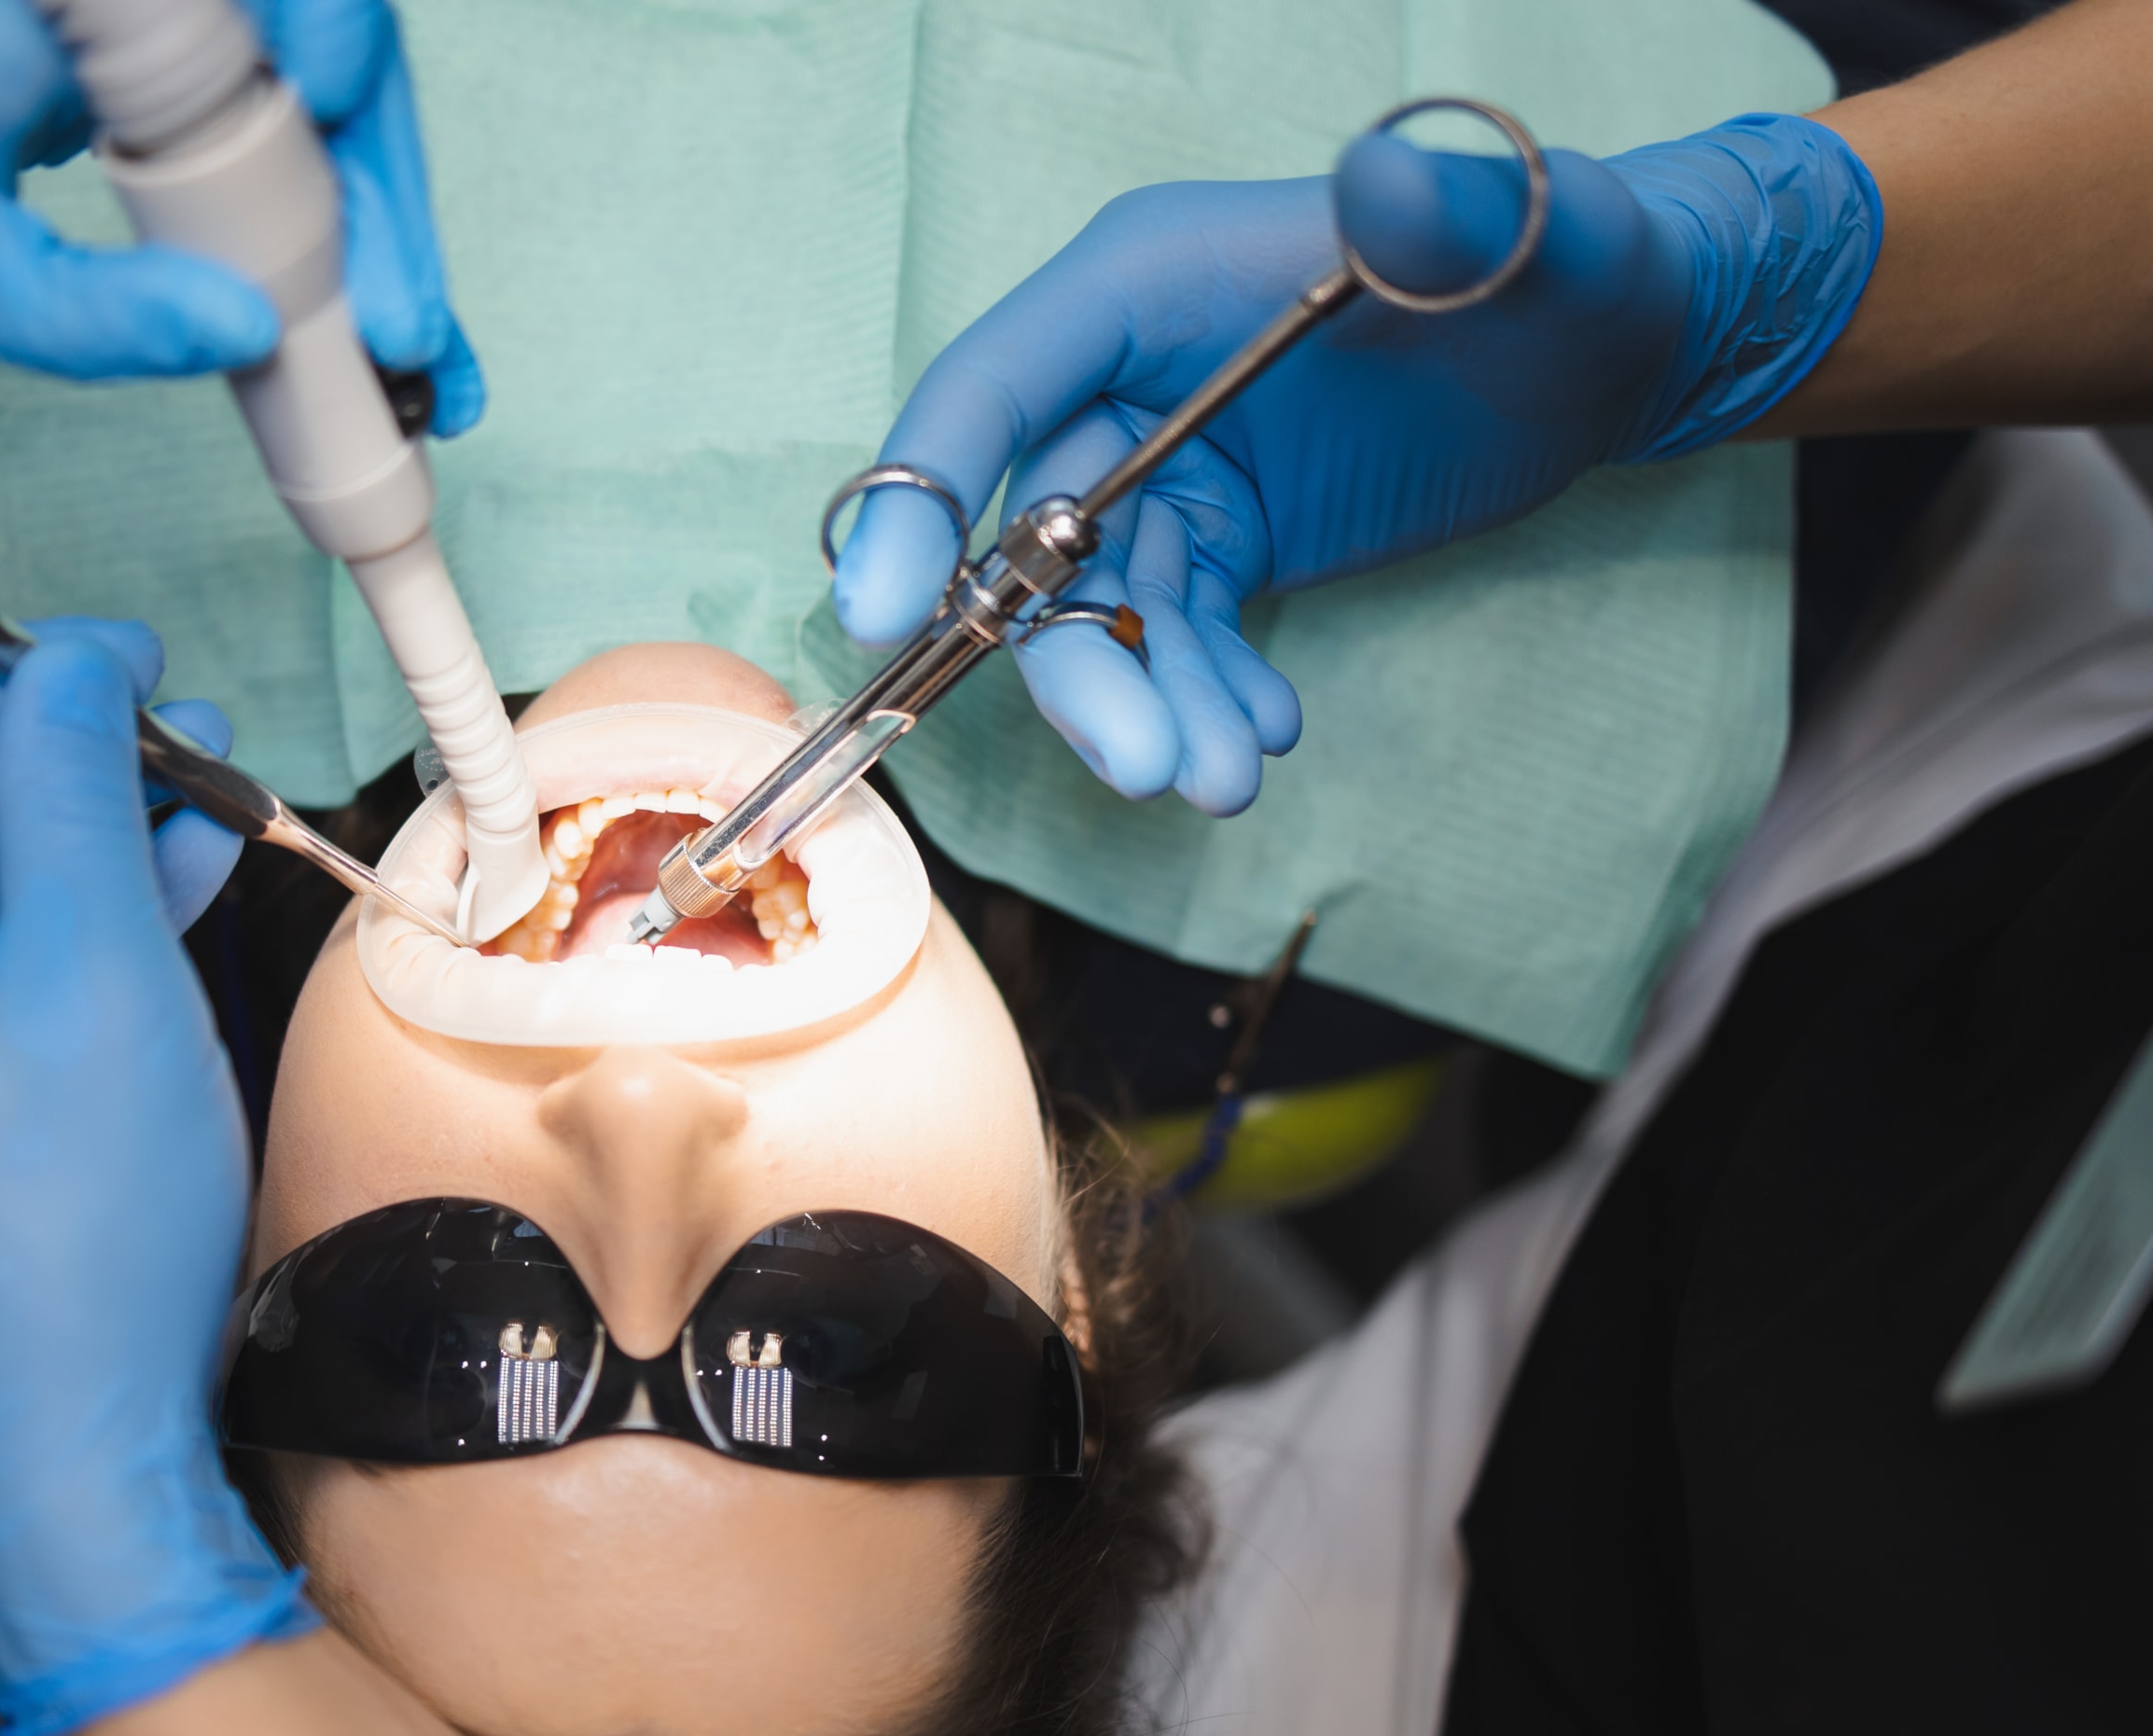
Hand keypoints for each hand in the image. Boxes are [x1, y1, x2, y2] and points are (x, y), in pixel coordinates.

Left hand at [0, 0, 481, 423]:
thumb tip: (244, 335)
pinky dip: (321, 230)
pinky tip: (367, 319)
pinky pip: (263, 139)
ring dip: (374, 225)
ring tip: (417, 359)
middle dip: (385, 195)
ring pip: (311, 103)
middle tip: (417, 336)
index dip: (331, 54)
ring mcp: (137, 28)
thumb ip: (89, 313)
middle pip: (321, 51)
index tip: (342, 145)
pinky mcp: (138, 83)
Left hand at [0, 447, 311, 1735]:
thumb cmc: (76, 1241)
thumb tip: (66, 654)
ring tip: (195, 764)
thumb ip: (68, 781)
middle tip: (151, 671)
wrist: (70, 1474)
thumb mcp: (95, 970)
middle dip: (17, 715)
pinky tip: (168, 861)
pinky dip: (48, 912)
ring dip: (60, 814)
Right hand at [833, 113, 1877, 811]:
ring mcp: (1167, 461)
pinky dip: (1208, 696)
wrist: (1624, 341)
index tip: (881, 617)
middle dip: (1071, 663)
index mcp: (1142, 279)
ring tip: (1226, 778)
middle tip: (1142, 767)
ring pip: (1103, 609)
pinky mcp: (1219, 534)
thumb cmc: (1563, 260)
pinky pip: (1176, 635)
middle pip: (1029, 534)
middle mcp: (1128, 375)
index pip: (993, 389)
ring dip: (1149, 704)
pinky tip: (1265, 735)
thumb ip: (1440, 217)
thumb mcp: (1516, 235)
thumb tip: (1385, 188)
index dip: (920, 497)